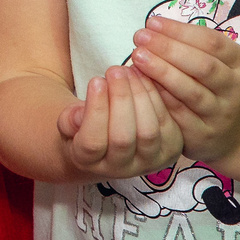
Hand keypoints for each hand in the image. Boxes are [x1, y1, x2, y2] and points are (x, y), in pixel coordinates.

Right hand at [57, 66, 185, 179]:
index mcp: (89, 163)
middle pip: (123, 138)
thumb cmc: (85, 126)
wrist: (112, 143)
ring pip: (148, 132)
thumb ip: (70, 120)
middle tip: (115, 70)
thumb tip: (80, 114)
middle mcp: (120, 169)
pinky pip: (165, 123)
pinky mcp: (170, 150)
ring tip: (130, 71)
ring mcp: (148, 162)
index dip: (96, 111)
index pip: (92, 143)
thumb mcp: (69, 123)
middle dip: (120, 99)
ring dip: (140, 96)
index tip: (96, 80)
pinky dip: (155, 97)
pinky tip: (144, 77)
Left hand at [129, 14, 239, 161]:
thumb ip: (191, 44)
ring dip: (162, 72)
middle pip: (203, 66)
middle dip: (169, 49)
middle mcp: (235, 88)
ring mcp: (221, 113)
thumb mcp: (216, 61)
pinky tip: (141, 83)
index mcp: (239, 62)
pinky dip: (160, 97)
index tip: (152, 22)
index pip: (212, 42)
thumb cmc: (214, 84)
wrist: (235, 131)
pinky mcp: (204, 134)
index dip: (180, 31)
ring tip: (137, 56)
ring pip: (192, 92)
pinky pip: (180, 114)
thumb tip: (154, 27)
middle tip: (140, 37)